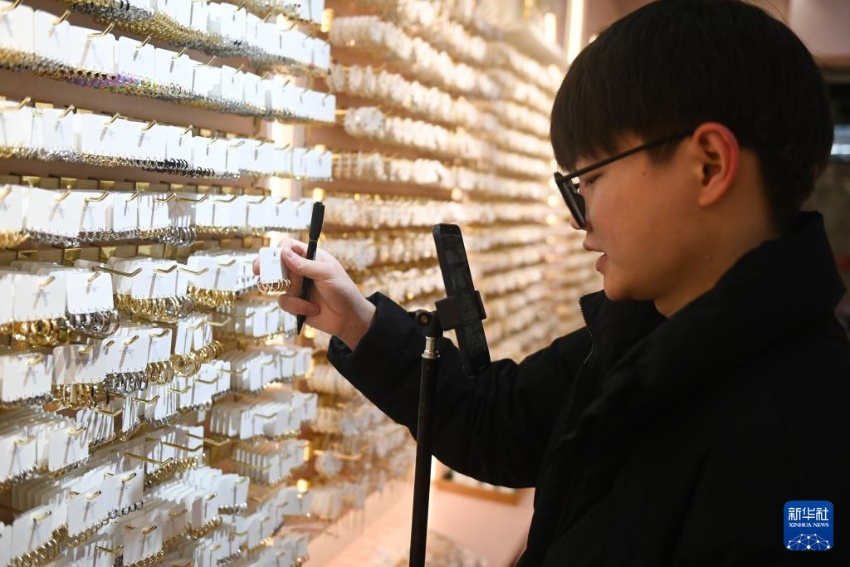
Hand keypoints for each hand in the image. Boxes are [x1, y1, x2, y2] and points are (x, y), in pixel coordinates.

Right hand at [253, 238, 375, 349]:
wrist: (349, 319)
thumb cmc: (343, 291)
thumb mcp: (327, 273)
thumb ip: (305, 264)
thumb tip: (283, 253)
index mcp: (310, 257)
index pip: (288, 246)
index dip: (279, 250)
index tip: (277, 257)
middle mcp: (300, 270)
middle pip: (274, 263)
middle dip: (265, 266)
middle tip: (258, 270)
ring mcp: (296, 287)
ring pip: (275, 284)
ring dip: (286, 290)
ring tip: (294, 292)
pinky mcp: (295, 304)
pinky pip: (284, 302)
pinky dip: (297, 306)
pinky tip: (312, 309)